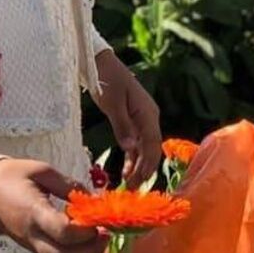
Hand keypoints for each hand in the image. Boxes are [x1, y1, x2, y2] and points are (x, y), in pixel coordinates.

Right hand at [0, 159, 108, 252]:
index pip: (63, 232)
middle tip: (106, 234)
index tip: (100, 219)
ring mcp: (32, 245)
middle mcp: (32, 235)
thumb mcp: (41, 171)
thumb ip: (68, 185)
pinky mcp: (33, 248)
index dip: (86, 230)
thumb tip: (93, 198)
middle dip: (91, 252)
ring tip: (100, 238)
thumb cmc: (12, 176)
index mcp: (33, 212)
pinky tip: (86, 239)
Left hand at [91, 49, 161, 187]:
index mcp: (147, 113)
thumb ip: (122, 126)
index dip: (146, 166)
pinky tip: (126, 171)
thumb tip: (131, 149)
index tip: (136, 183)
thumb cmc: (107, 79)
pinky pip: (138, 143)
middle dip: (144, 171)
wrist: (101, 62)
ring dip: (139, 167)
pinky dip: (133, 158)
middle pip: (152, 149)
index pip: (152, 145)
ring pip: (146, 148)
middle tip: (131, 190)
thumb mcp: (112, 103)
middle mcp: (150, 117)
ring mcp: (143, 119)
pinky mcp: (134, 121)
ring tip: (129, 185)